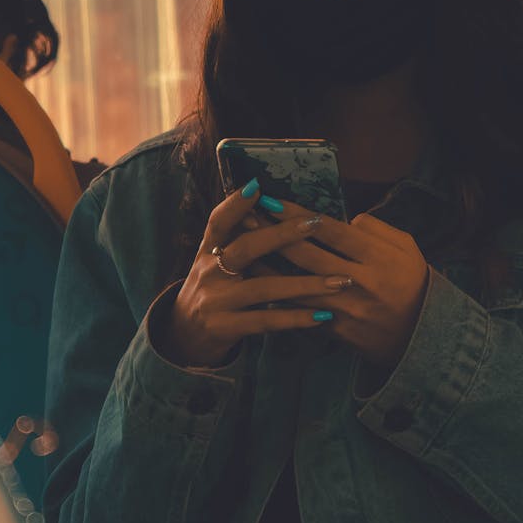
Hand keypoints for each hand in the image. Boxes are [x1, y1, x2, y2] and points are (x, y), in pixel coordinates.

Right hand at [159, 185, 349, 367]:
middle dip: (281, 234)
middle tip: (315, 223)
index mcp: (208, 249)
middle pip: (245, 248)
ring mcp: (216, 302)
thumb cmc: (213, 288)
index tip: (257, 186)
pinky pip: (266, 321)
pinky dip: (295, 318)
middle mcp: (208, 272)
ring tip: (340, 281)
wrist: (183, 337)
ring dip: (305, 284)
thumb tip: (272, 205)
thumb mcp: (215, 260)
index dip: (235, 204)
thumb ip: (238, 237)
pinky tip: (323, 316)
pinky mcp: (225, 329)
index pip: (219, 221)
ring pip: (263, 288)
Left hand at [250, 200, 429, 370]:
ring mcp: (345, 309)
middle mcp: (358, 281)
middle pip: (306, 255)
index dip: (296, 214)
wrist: (423, 335)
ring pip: (296, 285)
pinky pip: (301, 313)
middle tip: (245, 215)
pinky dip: (276, 298)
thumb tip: (344, 218)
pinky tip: (255, 285)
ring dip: (265, 265)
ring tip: (239, 248)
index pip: (329, 230)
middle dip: (271, 233)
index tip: (271, 199)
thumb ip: (375, 227)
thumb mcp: (406, 246)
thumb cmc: (412, 282)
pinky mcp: (336, 331)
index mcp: (376, 256)